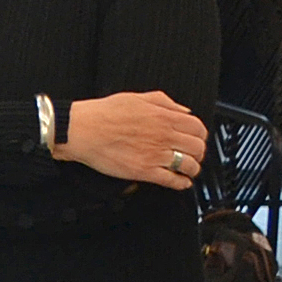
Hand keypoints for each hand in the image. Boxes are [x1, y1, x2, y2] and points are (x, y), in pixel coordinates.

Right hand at [56, 90, 207, 187]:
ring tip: (188, 169)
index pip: (198, 128)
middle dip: (199, 152)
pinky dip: (182, 183)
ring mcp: (155, 155)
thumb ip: (163, 102)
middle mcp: (163, 136)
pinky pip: (173, 181)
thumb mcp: (135, 97)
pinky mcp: (144, 171)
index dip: (200, 134)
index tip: (196, 138)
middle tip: (193, 154)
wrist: (80, 130)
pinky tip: (181, 182)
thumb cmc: (102, 114)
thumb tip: (183, 109)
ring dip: (192, 168)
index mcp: (163, 117)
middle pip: (198, 148)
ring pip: (190, 165)